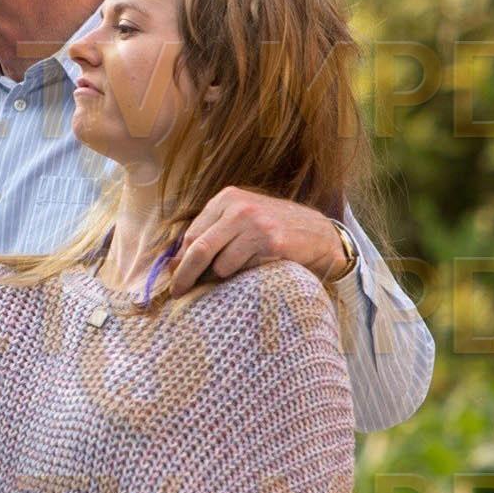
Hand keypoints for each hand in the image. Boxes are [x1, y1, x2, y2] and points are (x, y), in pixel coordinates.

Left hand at [169, 188, 349, 292]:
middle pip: (198, 248)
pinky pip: (243, 271)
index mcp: (227, 198)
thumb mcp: (240, 221)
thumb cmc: (274, 230)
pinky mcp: (271, 243)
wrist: (320, 235)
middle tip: (178, 293)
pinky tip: (257, 270)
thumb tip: (173, 264)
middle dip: (185, 275)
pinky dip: (243, 277)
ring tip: (239, 273)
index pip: (191, 235)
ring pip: (220, 265)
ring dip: (224, 278)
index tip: (175, 279)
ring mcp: (255, 224)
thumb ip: (211, 234)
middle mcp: (239, 207)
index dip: (180, 261)